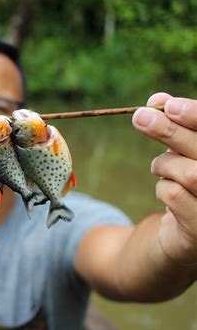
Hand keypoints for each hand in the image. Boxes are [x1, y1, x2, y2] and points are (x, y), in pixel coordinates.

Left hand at [132, 93, 196, 267]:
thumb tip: (157, 99)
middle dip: (168, 131)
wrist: (188, 230)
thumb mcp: (183, 149)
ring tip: (159, 167)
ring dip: (164, 165)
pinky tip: (166, 193)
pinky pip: (175, 196)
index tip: (169, 105)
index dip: (196, 115)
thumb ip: (175, 124)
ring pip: (189, 174)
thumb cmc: (190, 180)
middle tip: (139, 117)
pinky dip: (162, 188)